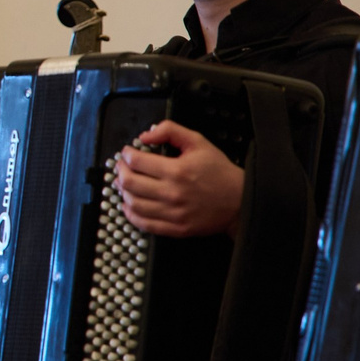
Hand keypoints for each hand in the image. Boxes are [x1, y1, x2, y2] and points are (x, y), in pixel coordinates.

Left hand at [112, 120, 243, 237]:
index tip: (127, 152)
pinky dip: (131, 215)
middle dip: (120, 171)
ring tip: (124, 184)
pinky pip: (144, 224)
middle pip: (130, 183)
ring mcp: (173, 214)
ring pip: (133, 204)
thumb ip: (171, 131)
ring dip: (123, 192)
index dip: (126, 155)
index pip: (137, 162)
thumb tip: (146, 135)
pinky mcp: (176, 229)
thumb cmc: (219, 171)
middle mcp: (172, 193)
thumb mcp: (198, 142)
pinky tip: (129, 206)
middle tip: (122, 167)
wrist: (240, 201)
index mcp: (177, 170)